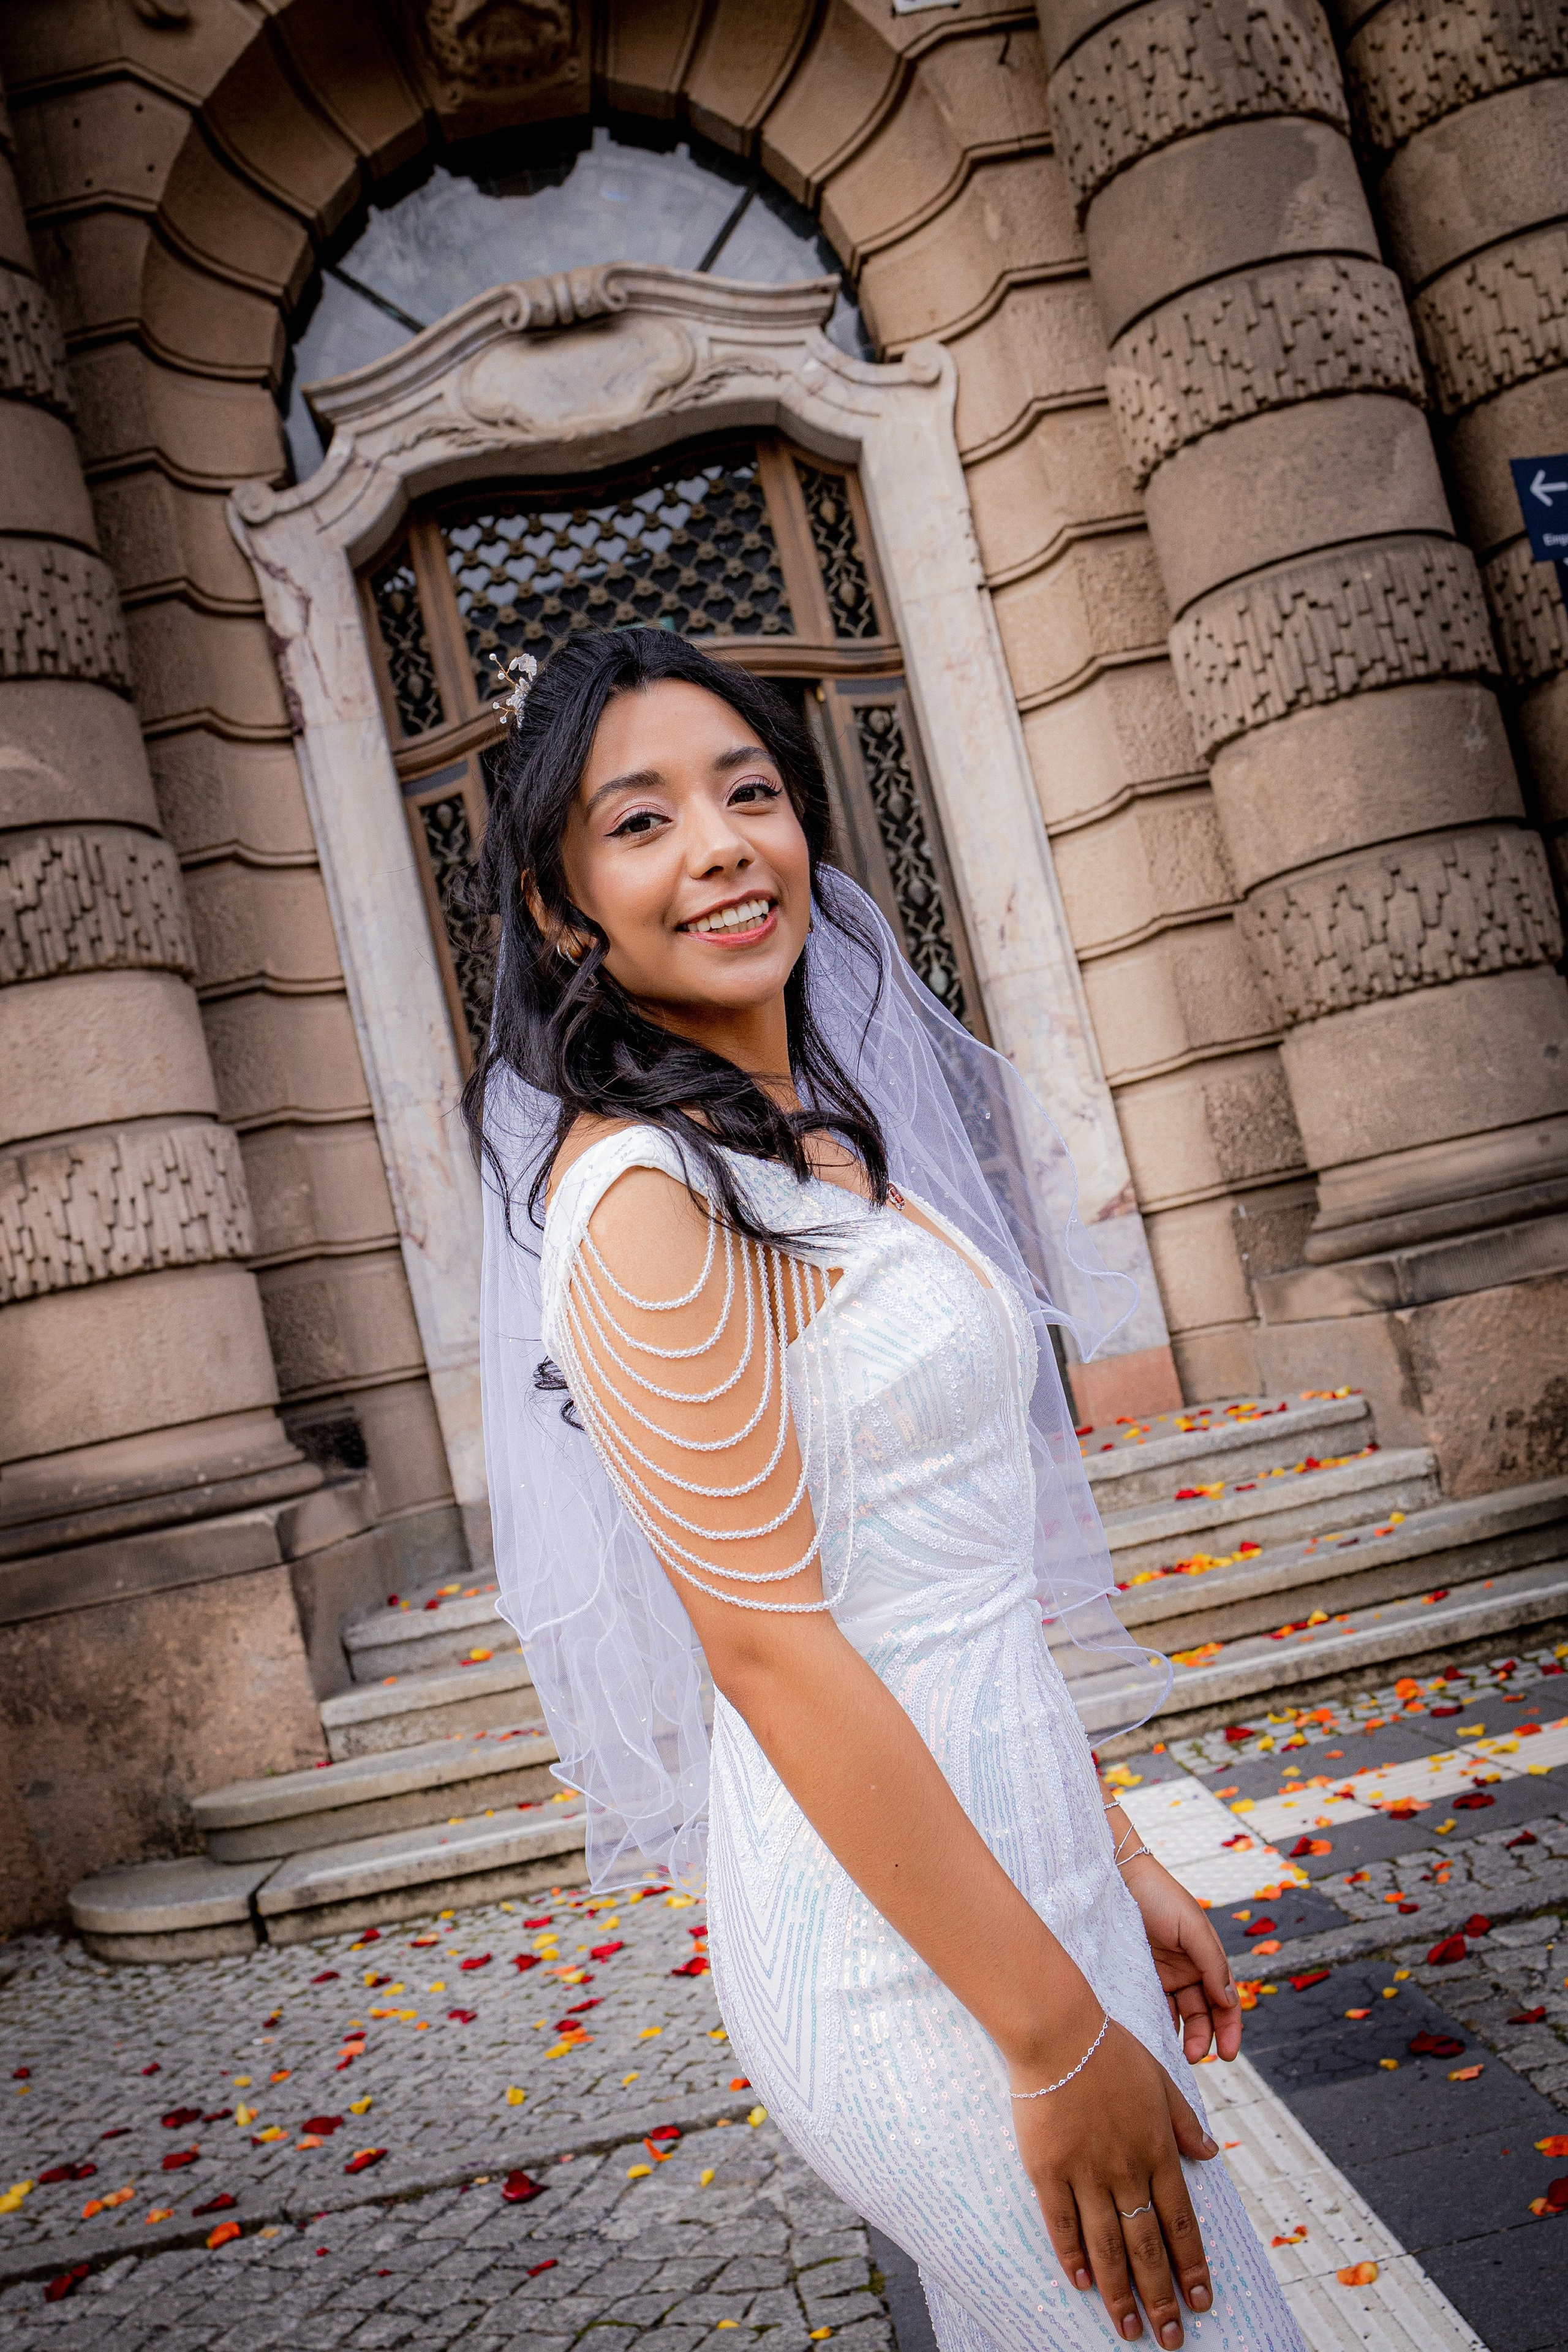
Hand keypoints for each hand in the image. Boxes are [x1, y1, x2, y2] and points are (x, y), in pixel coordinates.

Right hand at [1010, 2001, 1217, 2344]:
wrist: (1058, 2030)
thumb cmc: (1109, 2049)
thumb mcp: (1160, 2080)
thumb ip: (1183, 2121)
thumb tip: (1209, 2152)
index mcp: (1157, 2151)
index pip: (1181, 2223)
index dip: (1192, 2266)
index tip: (1201, 2301)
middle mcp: (1126, 2170)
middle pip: (1148, 2248)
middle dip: (1162, 2299)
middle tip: (1170, 2339)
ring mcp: (1086, 2173)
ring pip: (1108, 2247)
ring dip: (1121, 2294)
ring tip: (1130, 2330)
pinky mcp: (1048, 2170)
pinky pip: (1062, 2224)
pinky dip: (1074, 2258)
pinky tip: (1084, 2285)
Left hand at [1117, 1849, 1241, 2064]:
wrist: (1115, 1876)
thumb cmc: (1158, 1894)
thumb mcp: (1193, 1926)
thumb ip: (1213, 1964)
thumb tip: (1231, 2001)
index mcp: (1205, 1958)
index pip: (1224, 2001)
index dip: (1230, 2029)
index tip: (1229, 2054)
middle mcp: (1185, 1970)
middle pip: (1202, 2015)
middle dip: (1203, 2039)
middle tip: (1195, 2059)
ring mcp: (1160, 1975)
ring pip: (1176, 2017)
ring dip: (1179, 2038)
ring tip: (1174, 2056)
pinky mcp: (1135, 1977)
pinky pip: (1149, 2008)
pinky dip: (1154, 2025)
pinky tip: (1152, 2038)